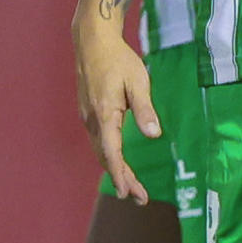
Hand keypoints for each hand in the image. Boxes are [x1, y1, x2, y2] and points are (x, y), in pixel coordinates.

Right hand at [73, 25, 157, 203]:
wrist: (92, 43)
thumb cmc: (119, 60)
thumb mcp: (138, 81)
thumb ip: (144, 109)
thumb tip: (153, 135)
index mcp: (104, 114)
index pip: (112, 152)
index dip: (121, 174)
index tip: (129, 193)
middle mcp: (92, 120)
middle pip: (106, 158)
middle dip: (123, 179)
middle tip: (141, 198)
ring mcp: (88, 118)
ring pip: (101, 151)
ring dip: (116, 170)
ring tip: (133, 188)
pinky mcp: (89, 114)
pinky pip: (99, 142)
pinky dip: (110, 157)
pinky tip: (120, 163)